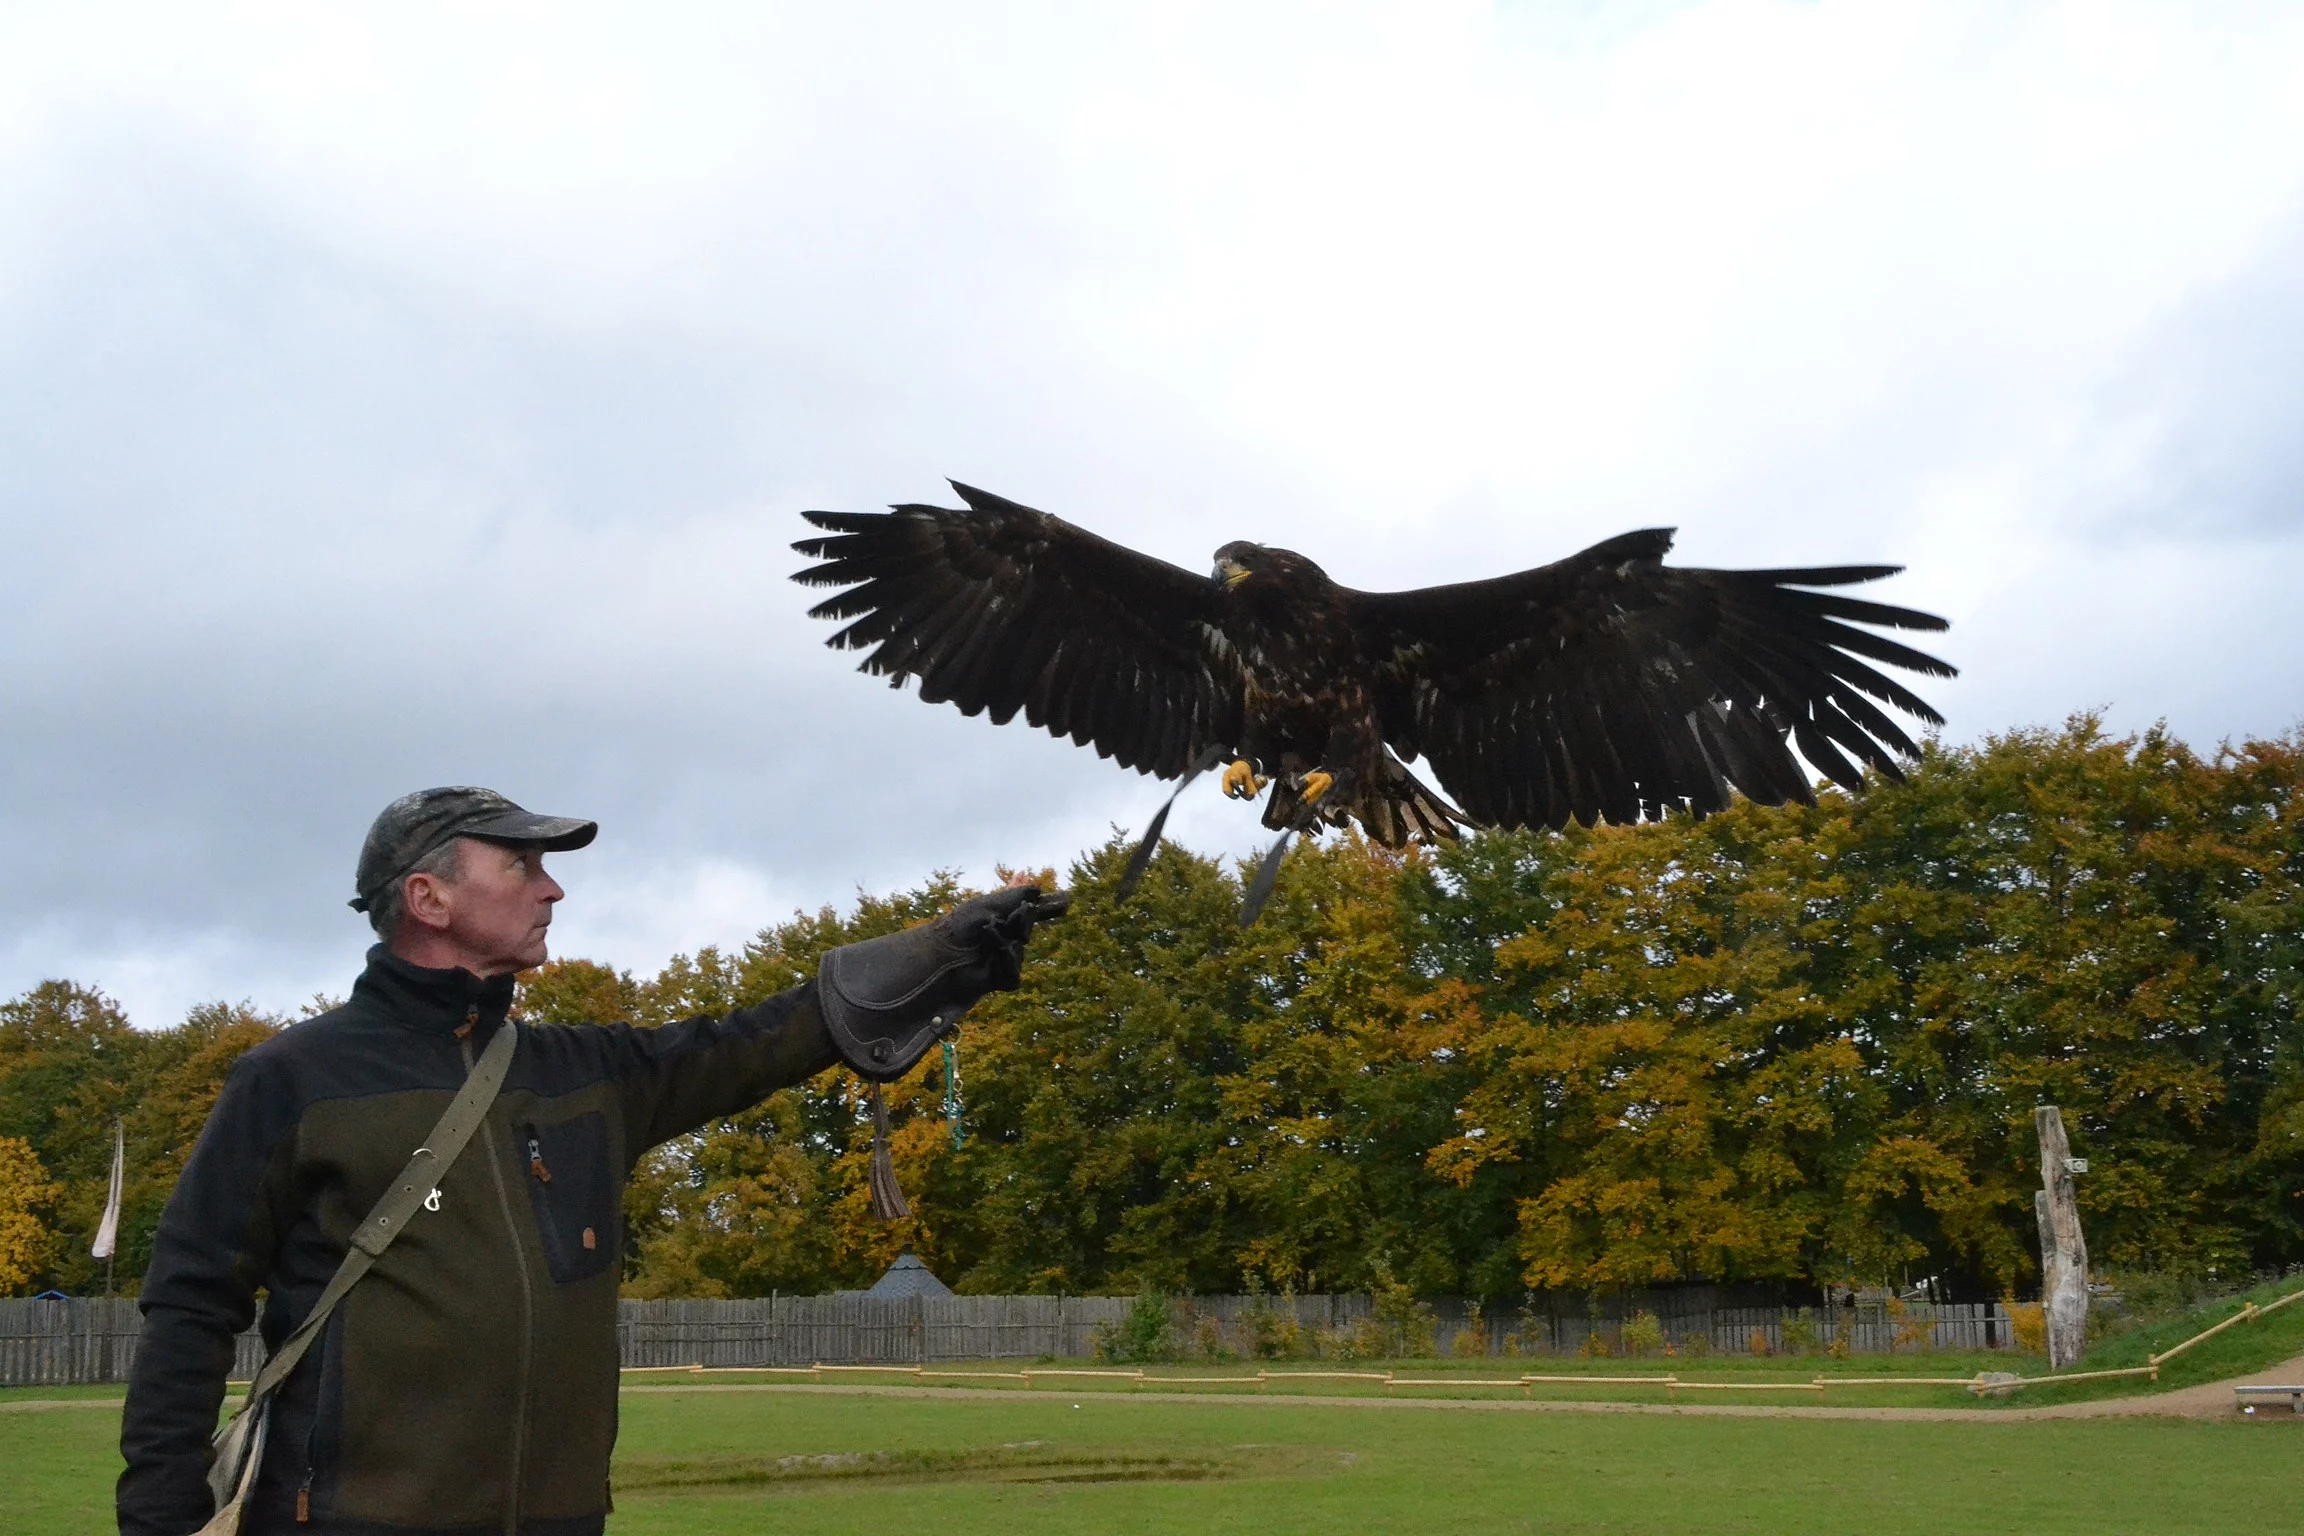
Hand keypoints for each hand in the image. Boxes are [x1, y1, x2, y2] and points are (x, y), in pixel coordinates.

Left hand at [939, 883, 1069, 993]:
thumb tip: (1038, 889)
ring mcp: (1000, 959)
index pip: (1027, 911)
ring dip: (1006, 939)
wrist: (940, 957)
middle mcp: (1001, 937)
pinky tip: (997, 954)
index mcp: (997, 918)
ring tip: (989, 933)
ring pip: (1021, 949)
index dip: (1046, 907)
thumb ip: (1015, 896)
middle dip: (1022, 920)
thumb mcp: (987, 905)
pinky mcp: (999, 979)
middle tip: (1018, 912)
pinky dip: (1006, 961)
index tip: (1066, 899)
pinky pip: (1014, 972)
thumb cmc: (958, 929)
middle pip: (1027, 928)